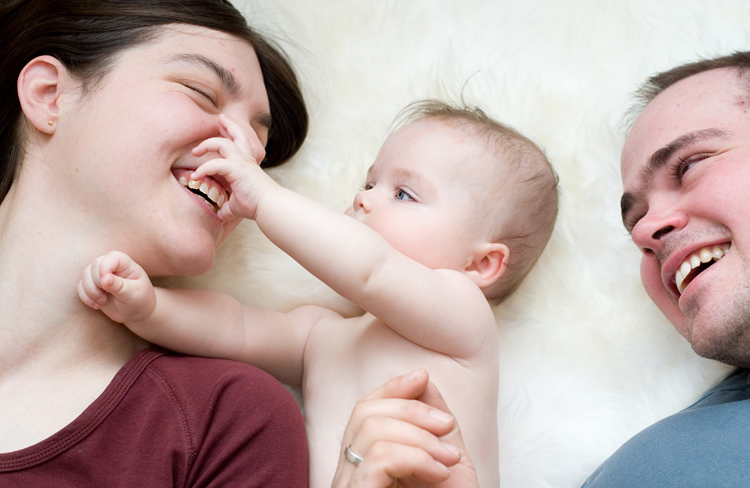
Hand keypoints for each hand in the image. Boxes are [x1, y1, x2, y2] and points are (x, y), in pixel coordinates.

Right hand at [77, 251, 155, 324]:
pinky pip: (80, 287)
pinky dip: (85, 297)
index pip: (112, 257)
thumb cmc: (140, 301)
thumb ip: (120, 286)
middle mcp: (112, 267)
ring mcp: (101, 276)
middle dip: (96, 283)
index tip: (106, 284)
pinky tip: (97, 306)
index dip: (105, 268)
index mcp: (126, 265)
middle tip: (105, 298)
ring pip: (85, 275)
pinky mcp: (93, 286)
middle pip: (94, 265)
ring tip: (102, 302)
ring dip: (90, 291)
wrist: (137, 313)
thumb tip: (105, 279)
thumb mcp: (134, 294)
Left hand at [191, 114, 275, 221]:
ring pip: (222, 143)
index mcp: (247, 164)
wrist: (269, 206)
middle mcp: (245, 159)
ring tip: (196, 151)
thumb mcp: (237, 205)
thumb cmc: (256, 205)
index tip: (222, 125)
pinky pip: (215, 164)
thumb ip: (226, 208)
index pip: (239, 142)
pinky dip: (203, 169)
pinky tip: (195, 177)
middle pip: (236, 134)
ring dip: (207, 144)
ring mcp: (241, 162)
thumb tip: (218, 216)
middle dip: (226, 125)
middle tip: (219, 119)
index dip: (231, 131)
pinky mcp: (236, 169)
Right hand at [332, 370, 479, 487]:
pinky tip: (438, 472)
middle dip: (411, 409)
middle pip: (364, 413)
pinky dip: (417, 457)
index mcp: (365, 462)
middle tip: (448, 427)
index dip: (391, 388)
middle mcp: (350, 474)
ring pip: (371, 431)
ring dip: (420, 436)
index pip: (364, 409)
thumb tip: (424, 381)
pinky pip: (380, 459)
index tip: (422, 376)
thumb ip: (433, 427)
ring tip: (448, 459)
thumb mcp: (444, 466)